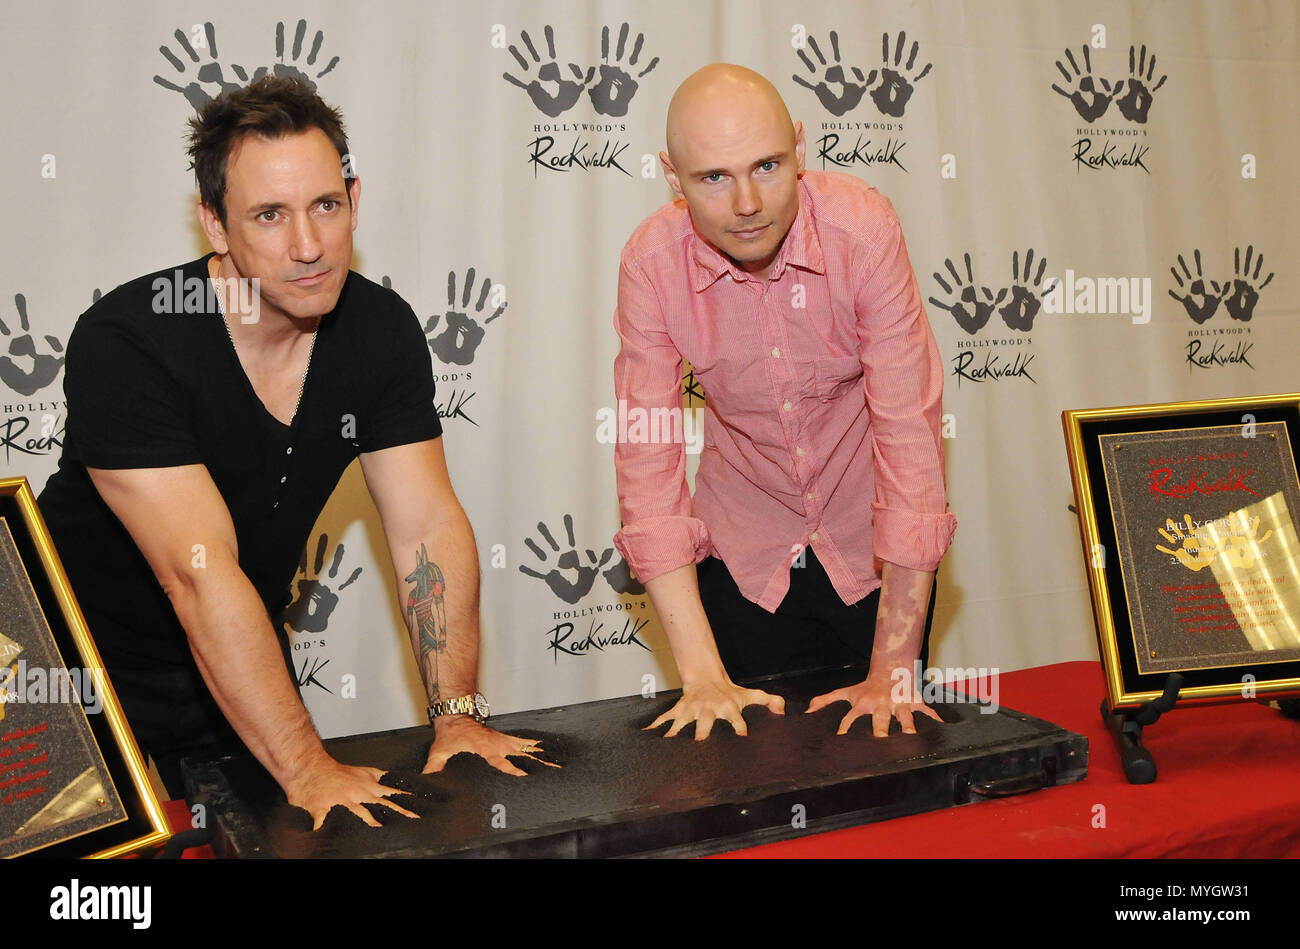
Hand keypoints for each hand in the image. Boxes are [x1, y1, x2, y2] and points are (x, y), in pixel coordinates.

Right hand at [283, 759, 417, 830]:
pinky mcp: (322, 809)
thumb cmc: (337, 772)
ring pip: (358, 814)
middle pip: (379, 808)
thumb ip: (379, 778)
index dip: (404, 807)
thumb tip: (395, 782)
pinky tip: (328, 840)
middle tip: (405, 828)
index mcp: (368, 789)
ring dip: (369, 824)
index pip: (391, 798)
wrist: (311, 768)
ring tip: (378, 834)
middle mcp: (358, 796)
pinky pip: (323, 822)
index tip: (417, 816)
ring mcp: (341, 803)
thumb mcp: (364, 771)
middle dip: (393, 817)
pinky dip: (325, 830)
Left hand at [423, 715, 559, 776]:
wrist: (455, 713)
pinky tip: (545, 747)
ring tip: (556, 759)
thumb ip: (434, 767)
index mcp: (485, 751)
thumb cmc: (450, 733)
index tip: (524, 775)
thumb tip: (426, 782)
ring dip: (539, 753)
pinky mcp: (503, 738)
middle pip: (521, 755)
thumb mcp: (440, 750)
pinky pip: (522, 741)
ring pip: (525, 747)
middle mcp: (497, 746)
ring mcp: (502, 741)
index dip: (513, 769)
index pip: (501, 762)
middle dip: (536, 761)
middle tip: (552, 767)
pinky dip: (534, 744)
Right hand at [646, 679, 784, 738]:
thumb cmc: (730, 691)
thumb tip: (783, 713)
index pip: (736, 721)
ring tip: (668, 750)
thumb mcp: (751, 695)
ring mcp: (692, 710)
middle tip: (699, 751)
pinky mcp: (679, 710)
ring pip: (681, 723)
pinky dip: (656, 727)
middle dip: (701, 737)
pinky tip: (647, 736)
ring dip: (675, 736)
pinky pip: (665, 719)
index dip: (740, 730)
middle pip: (704, 725)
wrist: (706, 677)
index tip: (741, 742)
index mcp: (728, 708)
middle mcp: (709, 710)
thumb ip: (771, 702)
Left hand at [807, 675, 941, 736]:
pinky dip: (936, 718)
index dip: (845, 728)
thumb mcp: (846, 692)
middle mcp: (882, 706)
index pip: (851, 718)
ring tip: (912, 738)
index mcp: (864, 705)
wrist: (890, 668)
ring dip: (909, 727)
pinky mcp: (914, 701)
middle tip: (881, 742)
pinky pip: (927, 710)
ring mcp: (899, 704)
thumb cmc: (866, 686)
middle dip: (881, 731)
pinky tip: (943, 727)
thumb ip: (826, 700)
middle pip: (880, 721)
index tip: (841, 741)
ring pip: (905, 717)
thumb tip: (807, 710)